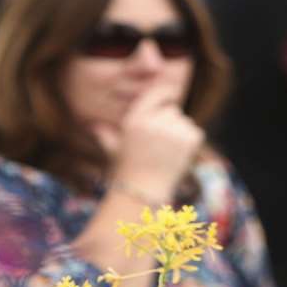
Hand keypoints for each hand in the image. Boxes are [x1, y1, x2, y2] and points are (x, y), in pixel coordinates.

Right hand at [101, 83, 203, 202]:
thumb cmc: (127, 172)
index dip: (165, 94)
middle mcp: (153, 121)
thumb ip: (105, 135)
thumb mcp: (113, 150)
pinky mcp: (190, 139)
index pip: (157, 93)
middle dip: (169, 123)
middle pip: (172, 110)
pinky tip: (178, 156)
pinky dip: (190, 142)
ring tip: (166, 153)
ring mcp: (173, 130)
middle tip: (160, 144)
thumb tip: (92, 126)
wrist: (143, 194)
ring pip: (184, 122)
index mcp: (135, 119)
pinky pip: (194, 131)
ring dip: (180, 132)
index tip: (169, 98)